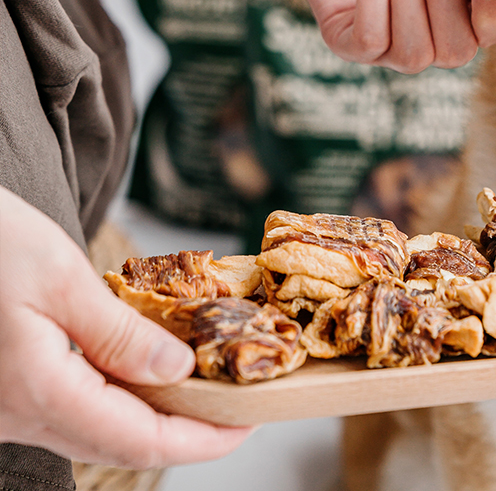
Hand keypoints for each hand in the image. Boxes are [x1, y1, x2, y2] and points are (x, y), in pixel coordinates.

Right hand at [0, 188, 252, 467]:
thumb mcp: (60, 278)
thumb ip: (118, 333)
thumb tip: (176, 369)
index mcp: (39, 392)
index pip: (137, 441)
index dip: (199, 440)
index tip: (246, 423)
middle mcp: (19, 416)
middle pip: (120, 443)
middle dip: (185, 433)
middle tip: (235, 406)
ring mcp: (9, 410)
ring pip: (96, 430)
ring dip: (155, 417)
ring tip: (204, 389)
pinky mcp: (8, 391)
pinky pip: (74, 409)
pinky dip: (121, 398)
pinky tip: (147, 372)